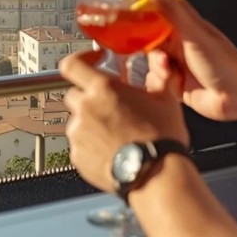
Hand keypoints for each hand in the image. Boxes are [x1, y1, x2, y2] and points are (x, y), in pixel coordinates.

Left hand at [59, 49, 188, 193]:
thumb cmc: (162, 140)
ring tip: (115, 134)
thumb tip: (159, 66)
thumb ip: (155, 78)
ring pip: (77, 121)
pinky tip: (112, 150)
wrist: (157, 176)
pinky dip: (90, 145)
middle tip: (110, 106)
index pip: (72, 64)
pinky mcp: (77, 157)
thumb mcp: (164, 100)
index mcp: (103, 89)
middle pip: (75, 94)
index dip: (80, 60)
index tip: (92, 62)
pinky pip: (79, 145)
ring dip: (91, 123)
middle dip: (90, 98)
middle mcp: (85, 108)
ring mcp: (78, 134)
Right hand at [143, 0, 236, 121]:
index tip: (130, 27)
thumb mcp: (192, 31)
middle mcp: (178, 44)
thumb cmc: (221, 61)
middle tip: (166, 62)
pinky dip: (162, 87)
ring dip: (159, 74)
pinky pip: (156, 83)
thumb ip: (169, 7)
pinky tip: (176, 89)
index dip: (140, 19)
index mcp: (182, 26)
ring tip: (174, 78)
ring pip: (151, 65)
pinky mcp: (175, 84)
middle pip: (148, 45)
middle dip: (153, 56)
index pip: (154, 15)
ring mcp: (176, 64)